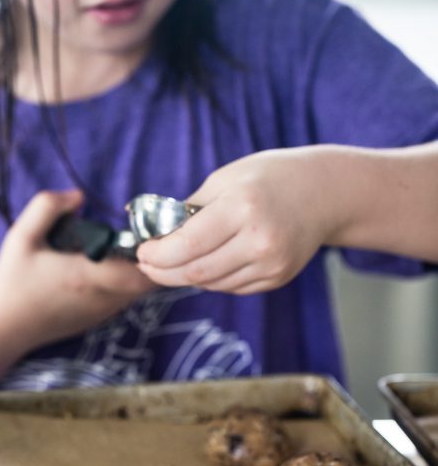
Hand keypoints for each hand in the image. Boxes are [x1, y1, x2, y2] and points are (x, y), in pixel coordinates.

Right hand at [0, 189, 153, 389]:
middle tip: (135, 237)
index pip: (143, 272)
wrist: (5, 327)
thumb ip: (47, 207)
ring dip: (137, 272)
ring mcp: (103, 313)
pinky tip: (104, 268)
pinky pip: (124, 299)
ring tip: (120, 250)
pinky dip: (124, 284)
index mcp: (89, 276)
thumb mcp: (22, 237)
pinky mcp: (98, 320)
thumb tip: (78, 196)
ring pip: (139, 292)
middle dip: (149, 259)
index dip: (153, 253)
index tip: (143, 234)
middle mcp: (103, 298)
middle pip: (148, 282)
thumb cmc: (13, 281)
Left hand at [136, 147, 332, 293]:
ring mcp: (271, 264)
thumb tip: (159, 234)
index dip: (157, 255)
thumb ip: (192, 208)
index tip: (142, 252)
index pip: (187, 245)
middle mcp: (259, 240)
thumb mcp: (226, 178)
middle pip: (196, 272)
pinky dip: (211, 279)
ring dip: (185, 277)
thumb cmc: (270, 178)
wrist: (324, 193)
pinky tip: (203, 265)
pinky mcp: (277, 278)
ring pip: (212, 284)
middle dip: (163, 272)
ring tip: (170, 264)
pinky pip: (232, 286)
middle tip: (146, 265)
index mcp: (242, 208)